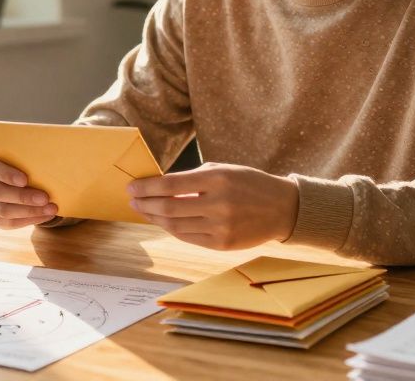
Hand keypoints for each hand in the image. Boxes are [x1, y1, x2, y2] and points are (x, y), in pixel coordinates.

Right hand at [0, 148, 58, 228]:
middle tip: (45, 198)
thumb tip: (50, 154)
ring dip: (29, 211)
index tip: (25, 180)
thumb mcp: (20, 151)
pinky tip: (44, 215)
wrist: (15, 174)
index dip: (6, 174)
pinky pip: (7, 223)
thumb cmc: (21, 159)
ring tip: (51, 208)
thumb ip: (27, 153)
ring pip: (2, 211)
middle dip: (22, 197)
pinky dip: (28, 220)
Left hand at [128, 163, 298, 249]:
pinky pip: (188, 237)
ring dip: (154, 218)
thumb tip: (158, 186)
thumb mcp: (224, 170)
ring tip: (144, 210)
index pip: (170, 185)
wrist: (282, 208)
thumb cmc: (249, 184)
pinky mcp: (222, 244)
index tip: (132, 187)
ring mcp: (221, 227)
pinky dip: (172, 229)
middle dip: (145, 204)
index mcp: (217, 179)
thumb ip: (193, 179)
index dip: (146, 187)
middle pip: (168, 208)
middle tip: (132, 199)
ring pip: (175, 226)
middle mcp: (218, 204)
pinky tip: (163, 221)